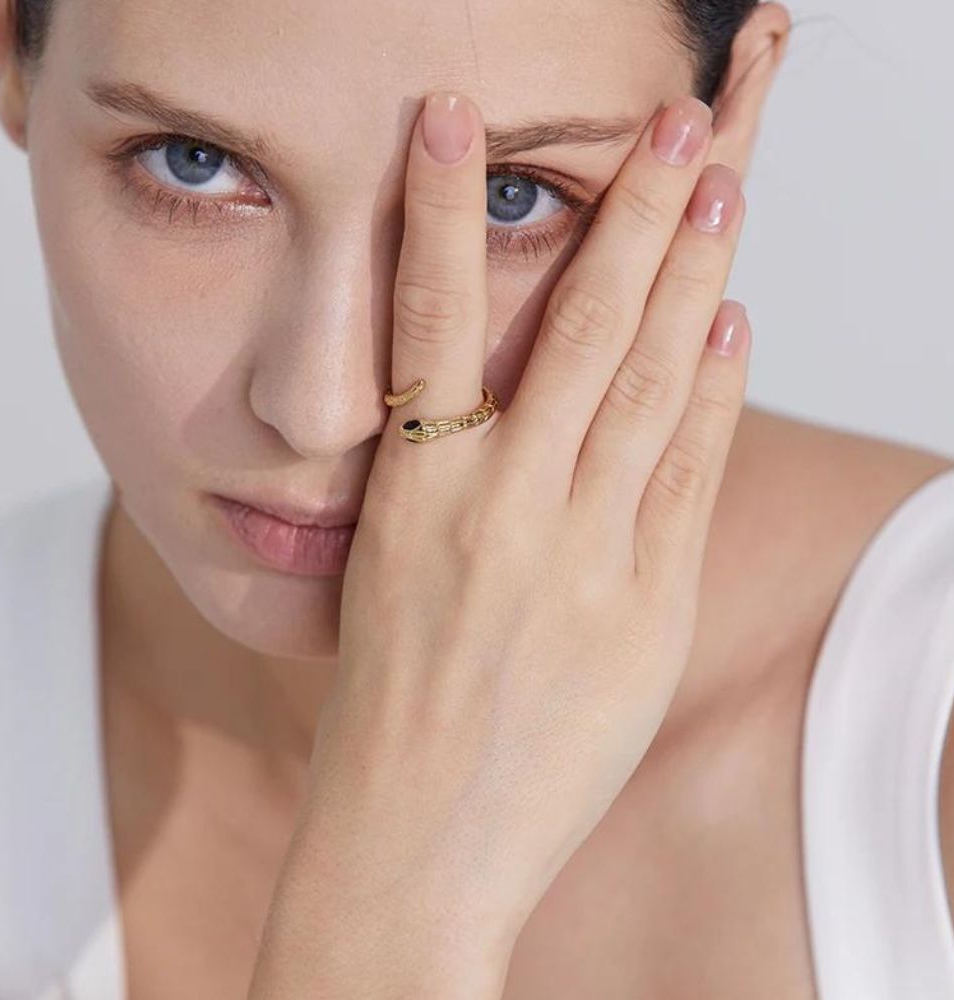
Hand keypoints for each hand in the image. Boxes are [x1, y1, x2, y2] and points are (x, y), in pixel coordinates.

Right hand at [279, 89, 748, 966]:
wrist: (414, 840)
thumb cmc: (387, 710)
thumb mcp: (394, 574)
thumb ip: (458, 485)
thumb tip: (530, 401)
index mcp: (414, 498)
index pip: (430, 318)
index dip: (441, 209)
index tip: (452, 118)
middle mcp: (499, 511)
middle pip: (576, 329)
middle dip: (626, 213)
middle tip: (666, 125)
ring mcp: (581, 558)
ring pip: (649, 384)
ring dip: (688, 276)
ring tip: (717, 189)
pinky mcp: (646, 611)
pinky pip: (689, 474)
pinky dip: (716, 391)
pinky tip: (733, 322)